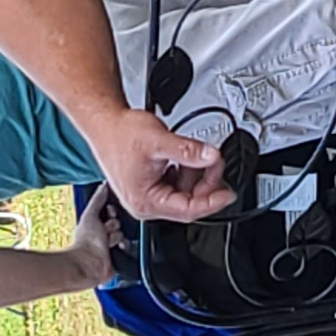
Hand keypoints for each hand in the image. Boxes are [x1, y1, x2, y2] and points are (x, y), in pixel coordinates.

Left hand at [64, 190, 127, 284]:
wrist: (89, 264)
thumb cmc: (85, 241)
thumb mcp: (90, 215)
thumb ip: (97, 200)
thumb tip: (104, 185)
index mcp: (96, 224)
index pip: (112, 211)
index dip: (112, 211)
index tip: (109, 213)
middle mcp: (104, 235)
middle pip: (120, 221)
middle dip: (114, 225)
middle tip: (106, 230)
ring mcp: (111, 246)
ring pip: (124, 233)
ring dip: (117, 237)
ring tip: (108, 242)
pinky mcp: (119, 257)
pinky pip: (130, 247)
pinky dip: (125, 247)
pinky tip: (118, 248)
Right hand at [87, 106, 231, 222]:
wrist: (106, 124)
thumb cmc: (121, 135)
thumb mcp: (159, 141)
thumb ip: (188, 150)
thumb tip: (211, 157)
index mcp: (146, 202)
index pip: (187, 210)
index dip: (212, 202)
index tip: (229, 193)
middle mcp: (146, 204)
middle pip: (188, 202)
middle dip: (205, 181)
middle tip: (214, 159)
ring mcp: (148, 195)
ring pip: (185, 192)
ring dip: (195, 174)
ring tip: (193, 152)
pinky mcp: (151, 185)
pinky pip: (177, 183)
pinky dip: (185, 170)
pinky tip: (182, 156)